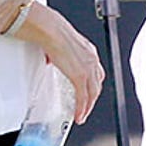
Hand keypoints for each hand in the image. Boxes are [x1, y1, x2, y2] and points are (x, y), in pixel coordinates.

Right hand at [18, 4, 105, 122]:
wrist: (50, 29)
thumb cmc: (51, 31)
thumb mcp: (59, 43)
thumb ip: (58, 52)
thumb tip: (49, 58)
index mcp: (89, 51)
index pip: (96, 72)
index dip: (93, 84)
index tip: (88, 92)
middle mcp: (92, 60)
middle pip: (96, 85)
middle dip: (92, 99)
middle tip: (85, 108)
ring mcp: (88, 68)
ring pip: (92, 94)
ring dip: (87, 107)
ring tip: (82, 115)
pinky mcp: (80, 76)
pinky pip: (83, 97)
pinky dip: (82, 108)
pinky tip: (79, 115)